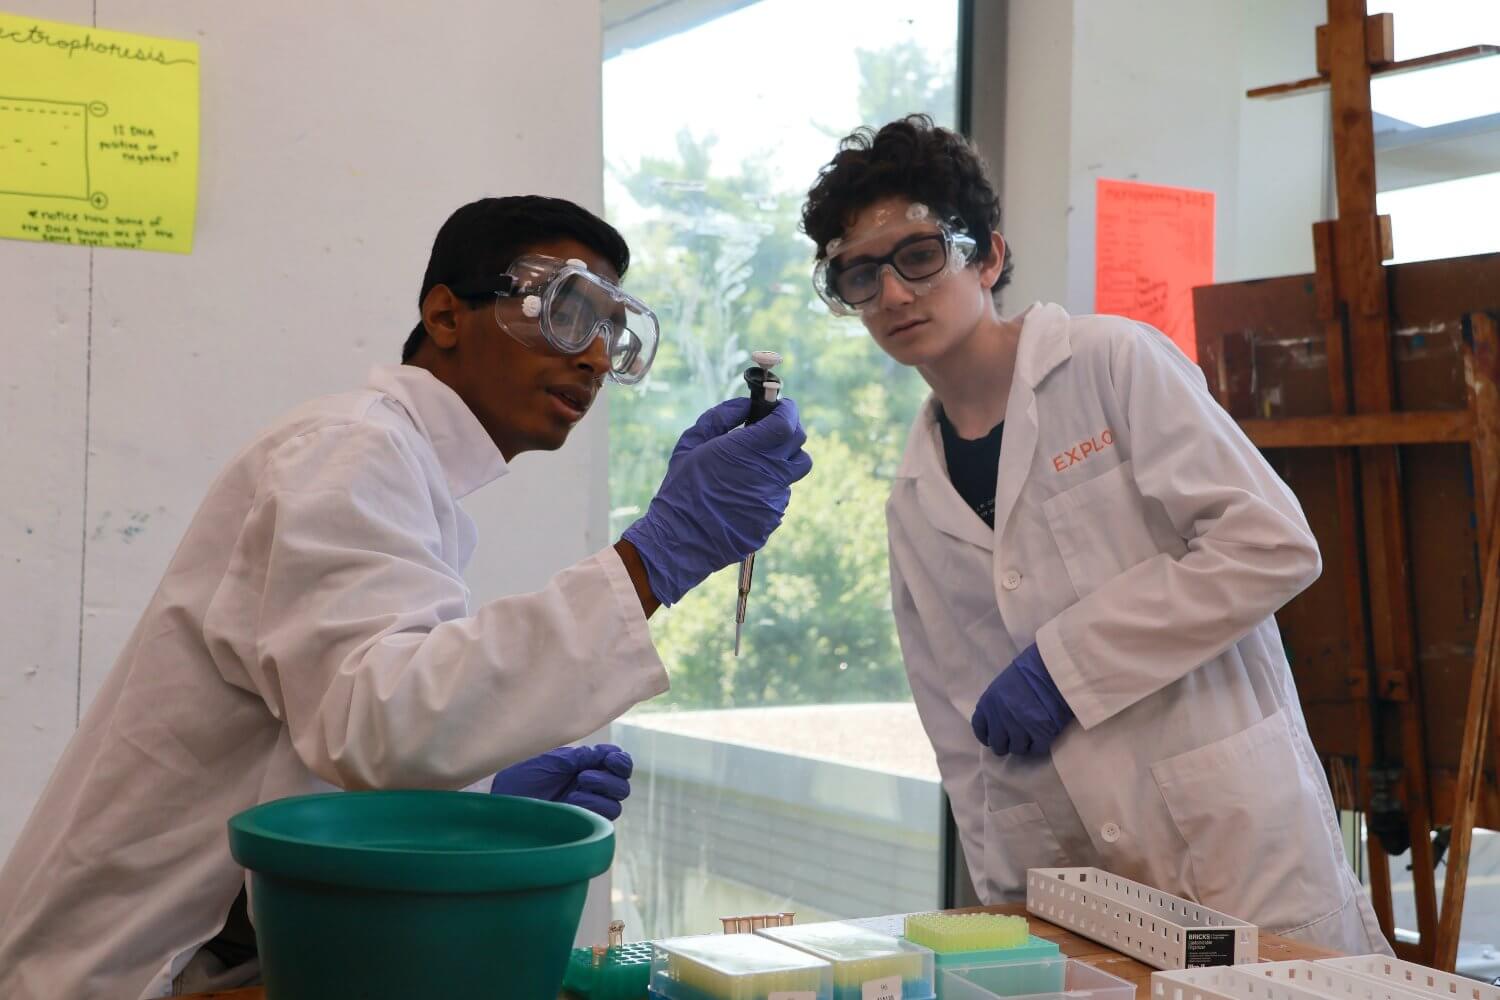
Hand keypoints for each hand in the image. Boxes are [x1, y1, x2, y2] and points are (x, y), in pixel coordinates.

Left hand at [489, 744, 633, 819]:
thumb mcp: (553, 760)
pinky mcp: (581, 825)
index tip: (608, 759)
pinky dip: (594, 806)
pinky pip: (605, 819)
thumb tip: (610, 754)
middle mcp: (589, 788)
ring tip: (578, 787)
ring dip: (602, 791)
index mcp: (585, 766)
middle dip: (610, 778)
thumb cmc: (522, 776)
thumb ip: (583, 757)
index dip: (619, 761)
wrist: (503, 800)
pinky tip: (573, 802)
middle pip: (622, 785)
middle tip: (584, 775)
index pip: (618, 763)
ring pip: (616, 803)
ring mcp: (585, 808)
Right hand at [621, 396, 812, 605]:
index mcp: (747, 450)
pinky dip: (767, 491)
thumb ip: (722, 416)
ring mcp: (773, 500)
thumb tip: (747, 405)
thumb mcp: (692, 443)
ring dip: (778, 465)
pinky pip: (778, 498)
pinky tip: (742, 497)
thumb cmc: (681, 489)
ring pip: (791, 474)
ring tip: (751, 470)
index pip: (787, 422)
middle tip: (770, 433)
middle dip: (789, 433)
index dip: (788, 410)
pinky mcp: (772, 521)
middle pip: (800, 445)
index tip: (781, 407)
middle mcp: (768, 474)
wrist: (679, 541)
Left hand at [971, 644, 1073, 755]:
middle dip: (1005, 745)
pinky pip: (1037, 749)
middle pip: (998, 744)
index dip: (986, 735)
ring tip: (1031, 739)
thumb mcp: (1004, 684)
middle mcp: (1000, 717)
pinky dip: (1039, 746)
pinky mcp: (1041, 733)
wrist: (1053, 668)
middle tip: (1015, 742)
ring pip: (1017, 749)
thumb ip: (997, 703)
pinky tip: (1043, 738)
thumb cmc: (1030, 670)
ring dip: (1024, 746)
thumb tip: (998, 720)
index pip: (980, 727)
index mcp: (989, 702)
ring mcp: (1020, 727)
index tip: (991, 739)